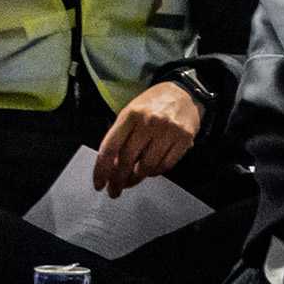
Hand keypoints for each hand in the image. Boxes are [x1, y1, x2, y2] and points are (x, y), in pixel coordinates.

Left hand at [94, 78, 206, 192]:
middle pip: (127, 160)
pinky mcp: (184, 140)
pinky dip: (155, 173)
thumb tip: (111, 166)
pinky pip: (166, 165)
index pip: (110, 147)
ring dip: (136, 179)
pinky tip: (149, 172)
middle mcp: (148, 123)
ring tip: (130, 182)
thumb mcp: (129, 113)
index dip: (102, 169)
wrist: (183, 93)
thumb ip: (120, 137)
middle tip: (114, 190)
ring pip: (147, 166)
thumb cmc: (151, 104)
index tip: (98, 184)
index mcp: (130, 115)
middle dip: (118, 179)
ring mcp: (168, 132)